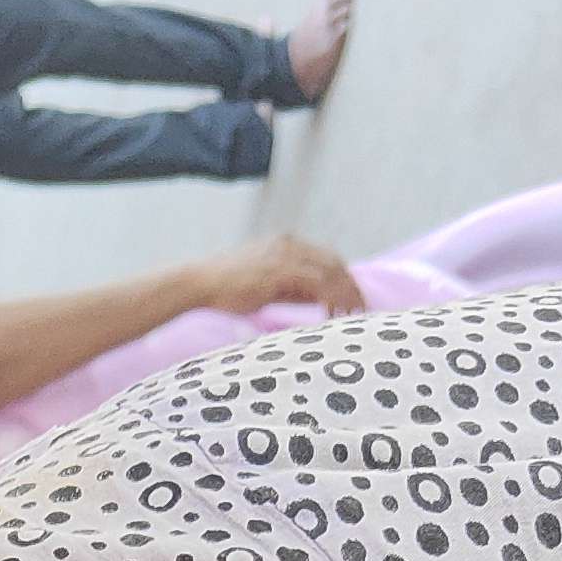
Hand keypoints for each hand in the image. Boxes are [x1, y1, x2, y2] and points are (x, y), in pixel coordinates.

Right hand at [185, 235, 362, 318]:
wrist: (200, 282)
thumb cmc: (227, 289)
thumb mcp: (268, 287)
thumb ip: (295, 289)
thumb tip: (320, 300)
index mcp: (287, 244)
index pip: (327, 258)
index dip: (344, 280)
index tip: (353, 302)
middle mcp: (290, 244)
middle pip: (335, 261)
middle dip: (351, 287)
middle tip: (361, 311)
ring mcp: (286, 254)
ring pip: (331, 270)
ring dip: (345, 294)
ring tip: (351, 316)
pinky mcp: (280, 269)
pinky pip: (317, 282)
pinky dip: (330, 298)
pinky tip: (333, 315)